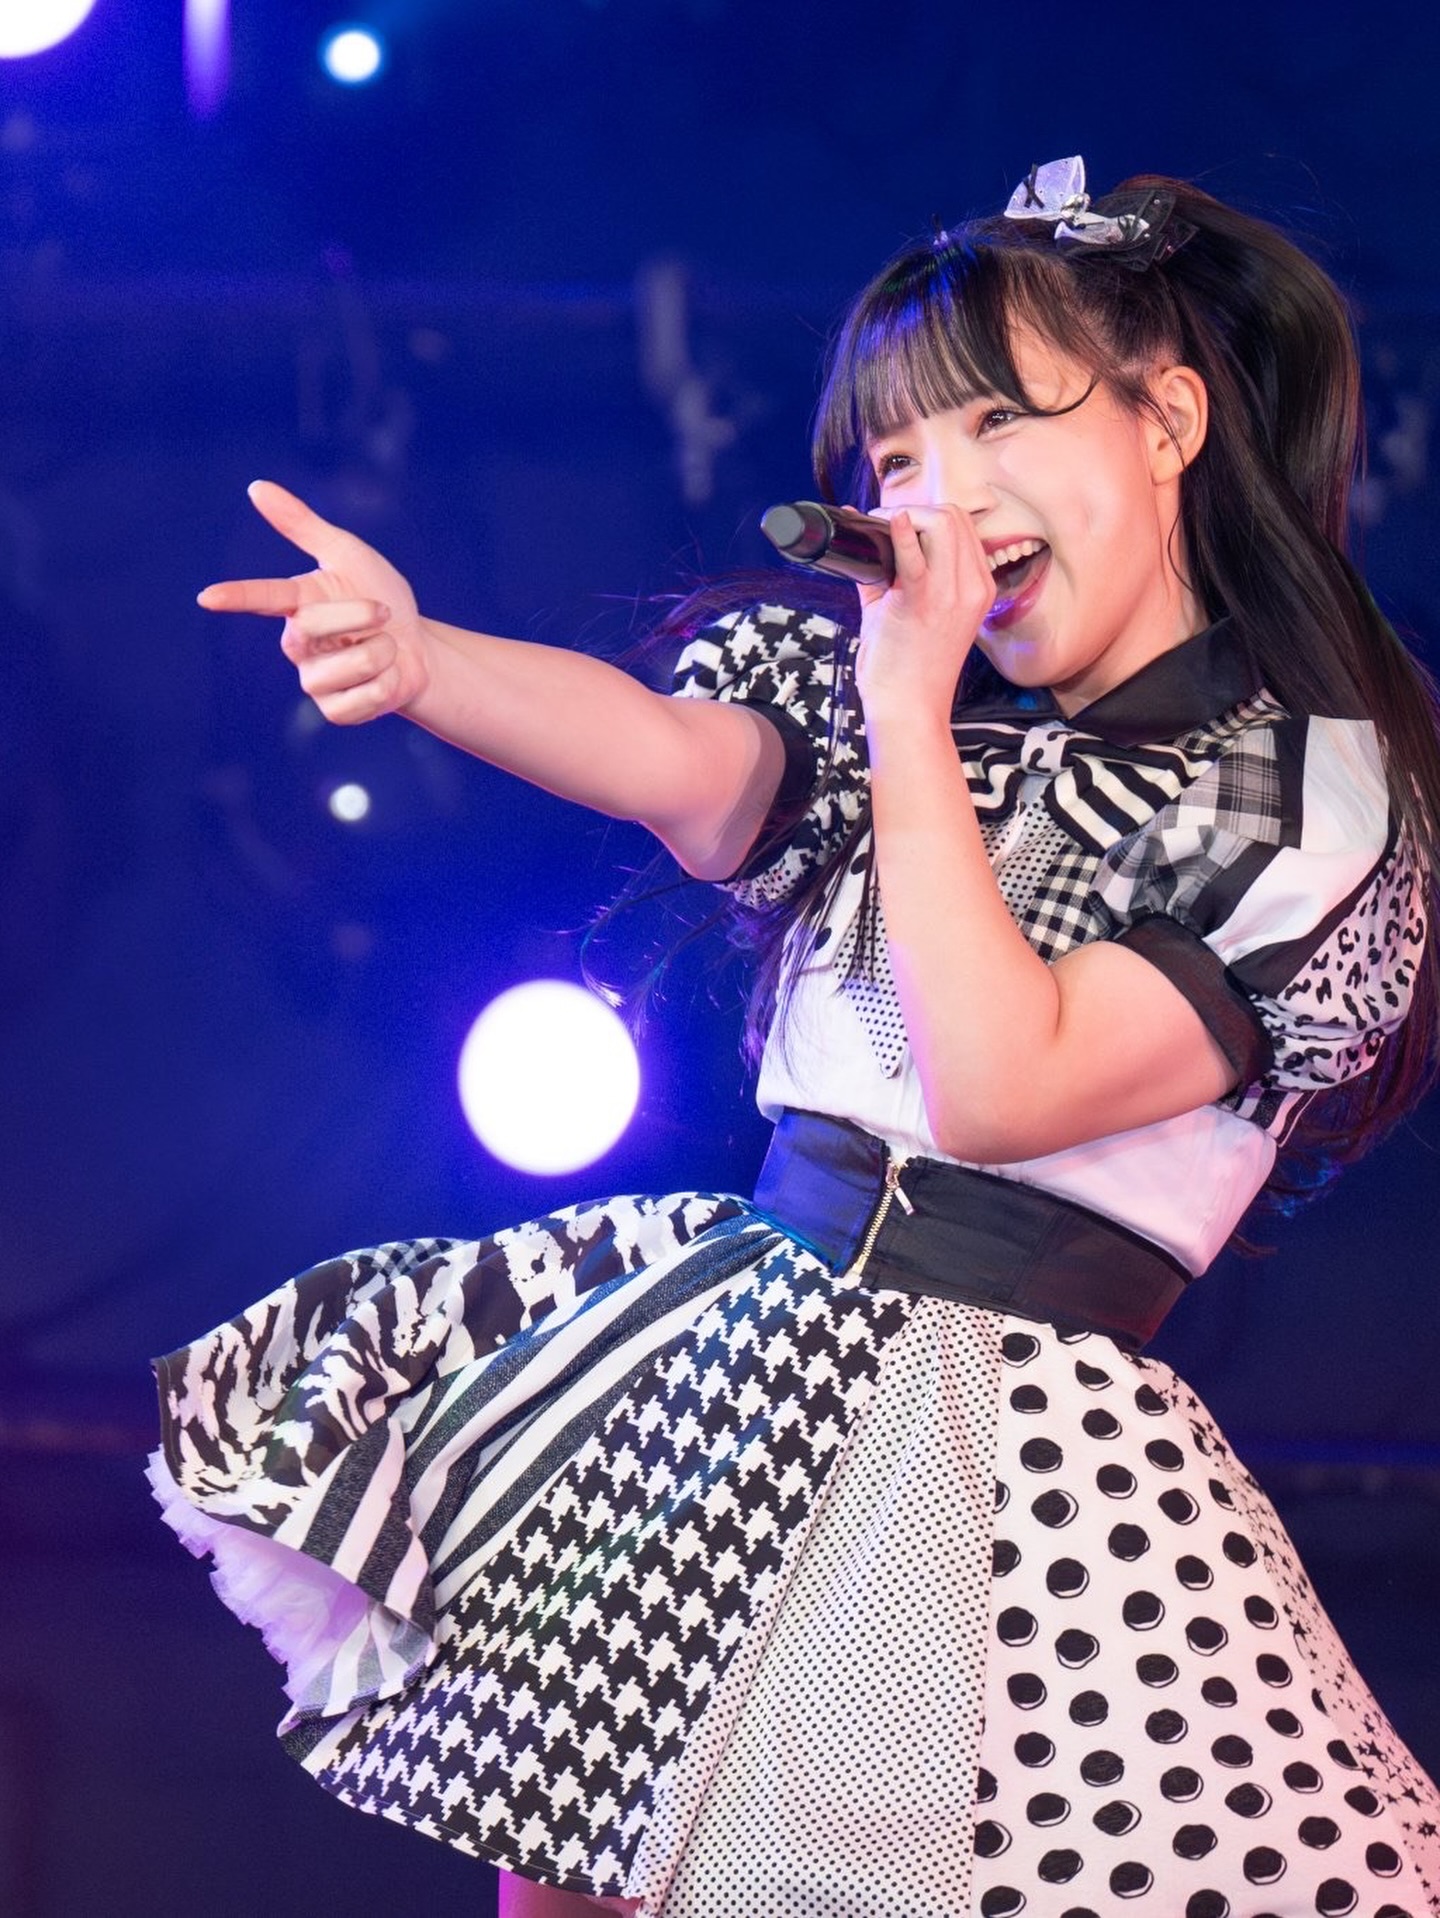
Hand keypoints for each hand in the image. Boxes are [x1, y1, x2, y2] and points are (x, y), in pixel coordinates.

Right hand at [198, 481, 430, 723]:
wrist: (419, 650)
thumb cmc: (382, 598)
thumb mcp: (348, 555)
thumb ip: (302, 525)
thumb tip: (256, 487)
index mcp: (297, 604)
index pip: (262, 597)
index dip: (237, 596)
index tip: (207, 597)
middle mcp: (298, 644)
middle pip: (315, 624)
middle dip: (361, 613)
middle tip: (383, 613)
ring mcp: (314, 681)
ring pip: (351, 665)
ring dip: (383, 652)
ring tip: (384, 651)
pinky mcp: (336, 711)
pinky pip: (366, 696)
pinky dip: (390, 683)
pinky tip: (386, 680)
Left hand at [853, 505, 994, 723]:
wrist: (908, 710)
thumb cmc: (909, 670)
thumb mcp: (912, 615)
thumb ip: (892, 577)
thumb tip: (864, 543)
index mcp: (977, 589)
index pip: (964, 528)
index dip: (930, 515)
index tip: (900, 521)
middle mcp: (972, 588)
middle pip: (955, 516)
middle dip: (919, 508)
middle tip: (886, 522)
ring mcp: (952, 594)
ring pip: (942, 521)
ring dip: (907, 514)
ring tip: (881, 525)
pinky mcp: (922, 603)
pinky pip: (914, 555)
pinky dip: (900, 530)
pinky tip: (884, 522)